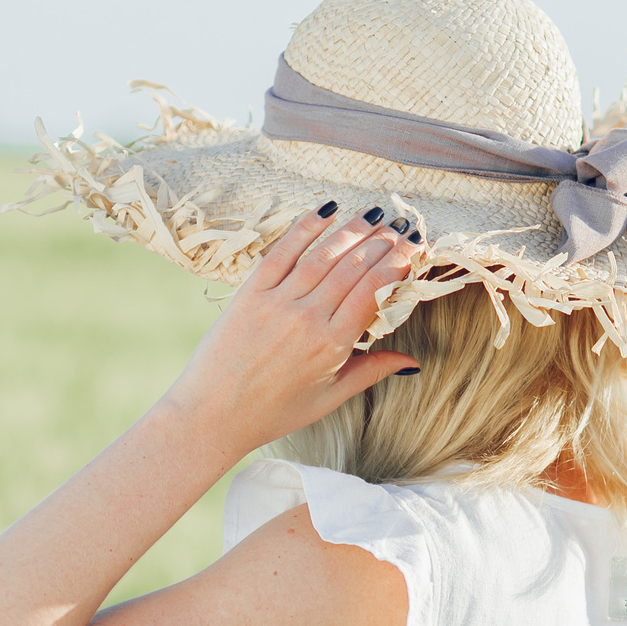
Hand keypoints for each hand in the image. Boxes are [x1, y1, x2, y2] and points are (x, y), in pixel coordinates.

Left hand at [153, 205, 420, 457]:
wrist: (210, 415)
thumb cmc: (271, 414)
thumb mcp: (328, 398)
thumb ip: (371, 372)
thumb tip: (412, 362)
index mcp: (331, 345)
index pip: (374, 291)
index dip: (399, 264)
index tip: (416, 248)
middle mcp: (306, 318)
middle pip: (354, 268)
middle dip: (383, 243)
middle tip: (403, 227)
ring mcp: (276, 302)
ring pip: (323, 255)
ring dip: (353, 231)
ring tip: (375, 215)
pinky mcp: (250, 293)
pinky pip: (282, 252)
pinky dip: (305, 228)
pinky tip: (326, 211)